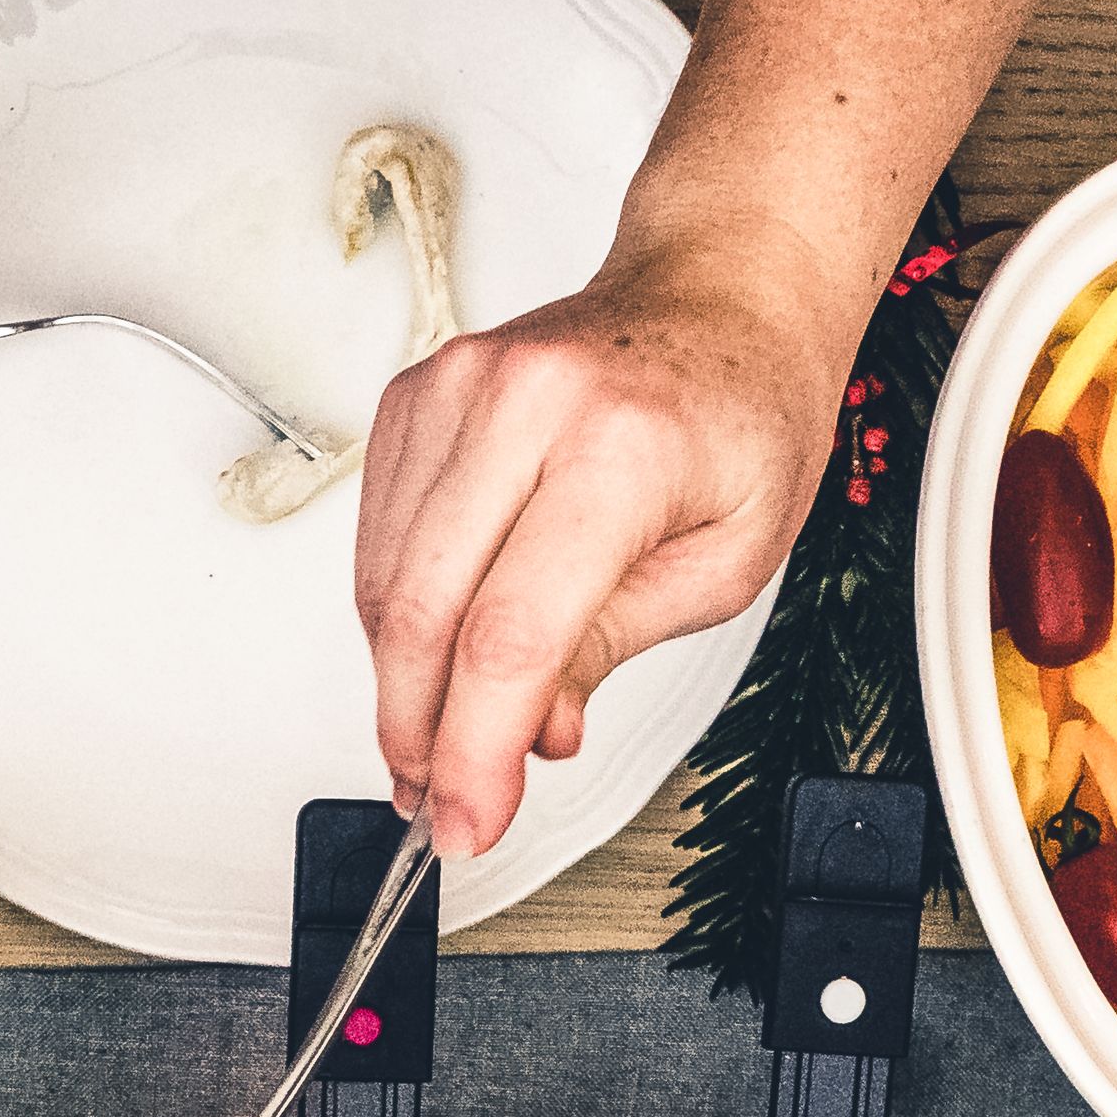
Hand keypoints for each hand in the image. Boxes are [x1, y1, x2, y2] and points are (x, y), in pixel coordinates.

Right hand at [354, 242, 846, 860]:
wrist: (718, 294)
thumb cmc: (739, 410)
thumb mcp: (726, 559)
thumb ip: (617, 646)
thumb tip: (536, 733)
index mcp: (618, 445)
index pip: (512, 634)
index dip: (476, 750)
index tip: (468, 822)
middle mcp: (523, 401)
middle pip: (424, 614)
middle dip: (421, 735)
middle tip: (440, 802)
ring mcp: (454, 388)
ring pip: (385, 584)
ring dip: (401, 685)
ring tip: (443, 741)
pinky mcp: (413, 395)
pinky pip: (378, 538)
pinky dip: (398, 616)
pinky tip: (438, 652)